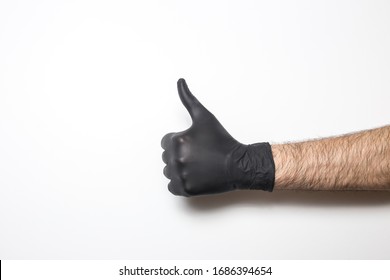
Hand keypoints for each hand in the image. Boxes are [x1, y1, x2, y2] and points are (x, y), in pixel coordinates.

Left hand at [161, 79, 274, 195]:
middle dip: (181, 155)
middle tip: (200, 155)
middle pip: (167, 157)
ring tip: (199, 166)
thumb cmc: (221, 140)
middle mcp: (175, 158)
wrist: (238, 164)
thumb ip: (188, 98)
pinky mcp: (184, 189)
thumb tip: (179, 80)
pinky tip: (196, 177)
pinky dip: (182, 183)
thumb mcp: (204, 116)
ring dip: (180, 170)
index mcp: (176, 140)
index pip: (166, 142)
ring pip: (169, 172)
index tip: (195, 144)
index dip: (181, 142)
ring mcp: (180, 175)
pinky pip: (172, 186)